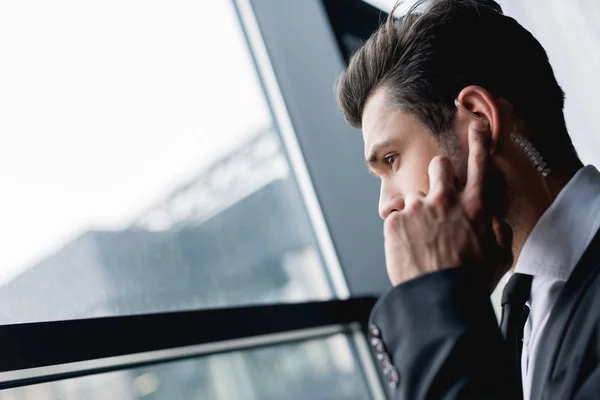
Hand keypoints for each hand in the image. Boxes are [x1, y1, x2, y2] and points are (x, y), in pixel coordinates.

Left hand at [383, 124, 512, 287]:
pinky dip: (399, 230)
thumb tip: (491, 220)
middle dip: (439, 174)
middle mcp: (445, 200)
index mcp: (474, 206)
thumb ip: (497, 231)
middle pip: (439, 165)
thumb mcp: (499, 256)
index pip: (480, 164)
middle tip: (437, 195)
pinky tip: (407, 249)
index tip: (477, 127)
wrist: (440, 299)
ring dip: (416, 213)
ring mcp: (417, 208)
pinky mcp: (394, 221)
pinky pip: (395, 217)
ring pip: (414, 197)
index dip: (479, 142)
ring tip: (420, 242)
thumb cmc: (471, 281)